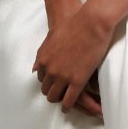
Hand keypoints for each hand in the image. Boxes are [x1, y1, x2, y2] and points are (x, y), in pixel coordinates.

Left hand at [32, 0, 114, 118]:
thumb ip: (43, 53)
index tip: (54, 82)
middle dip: (52, 90)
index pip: (41, 78)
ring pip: (54, 97)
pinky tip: (69, 106)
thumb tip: (35, 68)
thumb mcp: (52, 36)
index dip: (48, 81)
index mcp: (43, 58)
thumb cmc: (74, 24)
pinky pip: (69, 100)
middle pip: (46, 89)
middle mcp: (50, 69)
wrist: (92, 22)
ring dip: (59, 99)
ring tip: (64, 100)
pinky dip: (67, 106)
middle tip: (60, 91)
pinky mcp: (78, 81)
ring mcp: (63, 76)